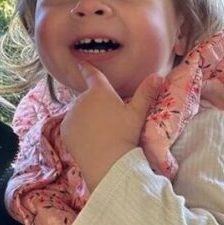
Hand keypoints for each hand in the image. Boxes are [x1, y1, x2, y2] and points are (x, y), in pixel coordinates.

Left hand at [60, 62, 161, 189]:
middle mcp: (82, 99)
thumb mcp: (137, 114)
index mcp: (100, 91)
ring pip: (79, 112)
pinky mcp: (65, 129)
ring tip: (101, 133)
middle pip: (88, 98)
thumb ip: (146, 93)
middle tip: (109, 120)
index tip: (79, 62)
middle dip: (95, 104)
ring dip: (86, 117)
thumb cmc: (125, 135)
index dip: (86, 67)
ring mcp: (71, 114)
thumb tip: (158, 76)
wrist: (108, 162)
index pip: (91, 74)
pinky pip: (72, 125)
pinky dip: (78, 130)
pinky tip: (90, 140)